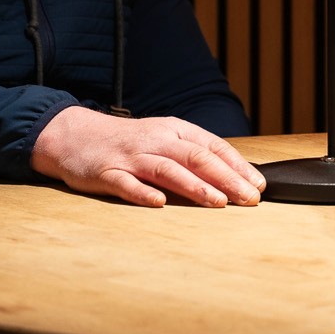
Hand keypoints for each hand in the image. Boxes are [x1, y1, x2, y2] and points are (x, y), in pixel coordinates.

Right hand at [30, 106, 264, 207]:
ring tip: (218, 203)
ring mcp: (131, 157)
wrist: (75, 135)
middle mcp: (157, 140)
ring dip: (195, 187)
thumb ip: (194, 155)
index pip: (213, 146)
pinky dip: (143, 193)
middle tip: (249, 199)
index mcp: (175, 130)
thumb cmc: (130, 143)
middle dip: (227, 179)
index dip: (238, 166)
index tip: (259, 185)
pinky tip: (159, 203)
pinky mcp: (106, 172)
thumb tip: (235, 178)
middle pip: (197, 157)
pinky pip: (126, 184)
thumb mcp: (165, 139)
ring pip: (168, 169)